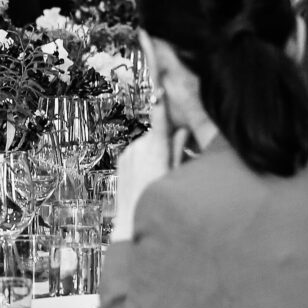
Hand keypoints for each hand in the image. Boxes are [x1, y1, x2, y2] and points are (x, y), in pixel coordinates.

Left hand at [110, 99, 180, 241]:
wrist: (131, 224)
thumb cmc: (157, 202)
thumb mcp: (174, 176)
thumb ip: (179, 151)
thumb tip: (184, 130)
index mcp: (155, 150)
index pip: (161, 119)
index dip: (163, 100)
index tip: (162, 83)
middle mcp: (139, 147)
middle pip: (159, 134)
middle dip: (168, 141)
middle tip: (175, 162)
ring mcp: (128, 153)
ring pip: (149, 143)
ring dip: (156, 151)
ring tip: (159, 175)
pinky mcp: (122, 159)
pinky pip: (139, 151)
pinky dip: (146, 157)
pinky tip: (148, 177)